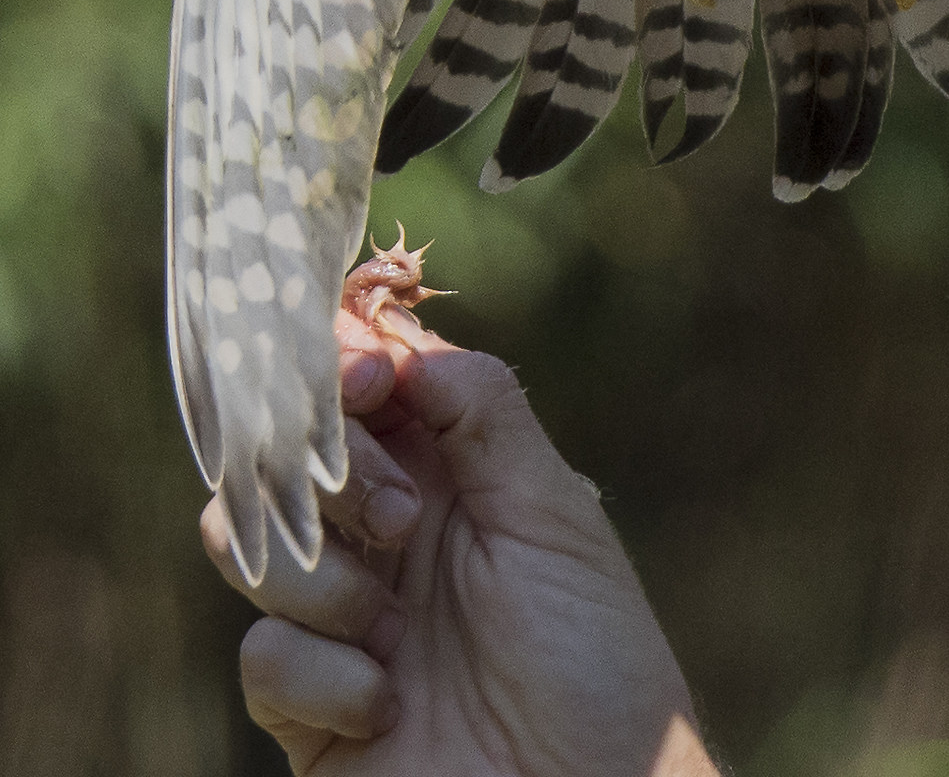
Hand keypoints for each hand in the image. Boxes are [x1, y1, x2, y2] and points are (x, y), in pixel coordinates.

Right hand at [201, 308, 718, 775]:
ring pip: (248, 542)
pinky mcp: (306, 706)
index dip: (348, 370)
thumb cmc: (595, 665)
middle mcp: (387, 541)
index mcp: (455, 482)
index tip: (367, 380)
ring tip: (396, 627)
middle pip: (290, 455)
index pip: (365, 392)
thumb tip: (408, 347)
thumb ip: (485, 419)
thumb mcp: (557, 520)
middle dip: (338, 475)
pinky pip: (262, 653)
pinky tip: (390, 705)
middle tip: (406, 522)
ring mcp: (339, 620)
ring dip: (322, 578)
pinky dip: (325, 675)